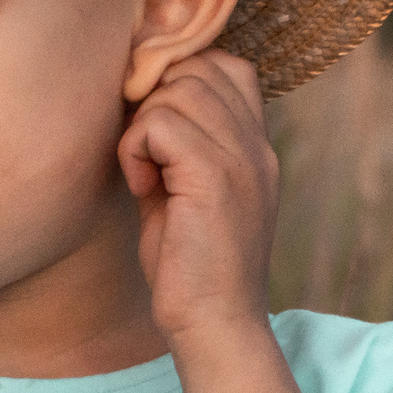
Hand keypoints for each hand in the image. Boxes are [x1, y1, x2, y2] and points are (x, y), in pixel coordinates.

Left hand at [116, 48, 277, 347]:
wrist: (214, 326)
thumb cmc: (190, 269)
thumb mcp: (187, 193)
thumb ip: (177, 144)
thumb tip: (139, 97)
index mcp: (256, 147)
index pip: (228, 65)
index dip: (180, 80)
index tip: (154, 130)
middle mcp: (257, 146)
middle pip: (197, 67)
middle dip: (154, 102)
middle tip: (145, 156)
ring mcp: (242, 159)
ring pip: (176, 89)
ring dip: (142, 128)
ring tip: (145, 176)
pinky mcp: (215, 178)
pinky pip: (159, 124)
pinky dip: (135, 151)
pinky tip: (142, 189)